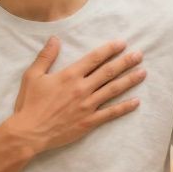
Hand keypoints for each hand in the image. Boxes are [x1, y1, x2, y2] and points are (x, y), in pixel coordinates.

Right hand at [8, 37, 145, 153]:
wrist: (29, 132)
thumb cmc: (29, 104)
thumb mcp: (32, 76)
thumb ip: (45, 56)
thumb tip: (55, 39)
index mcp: (69, 75)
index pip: (94, 58)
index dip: (109, 50)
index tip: (122, 43)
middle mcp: (82, 88)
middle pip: (109, 72)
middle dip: (126, 62)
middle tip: (140, 55)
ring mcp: (87, 106)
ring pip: (113, 90)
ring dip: (130, 80)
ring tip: (143, 73)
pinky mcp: (88, 122)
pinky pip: (111, 113)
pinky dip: (124, 107)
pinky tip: (136, 102)